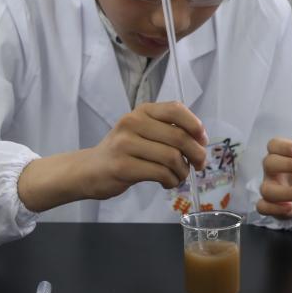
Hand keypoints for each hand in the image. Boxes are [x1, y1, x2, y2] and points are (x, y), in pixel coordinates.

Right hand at [18, 101, 207, 210]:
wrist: (88, 169)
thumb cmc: (122, 151)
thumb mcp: (142, 131)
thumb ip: (167, 130)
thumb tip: (200, 140)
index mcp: (142, 111)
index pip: (176, 109)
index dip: (195, 125)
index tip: (202, 140)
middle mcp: (132, 122)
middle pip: (179, 137)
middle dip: (196, 154)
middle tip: (198, 165)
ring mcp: (125, 144)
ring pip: (171, 158)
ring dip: (182, 172)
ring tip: (178, 177)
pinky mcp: (122, 167)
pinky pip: (160, 173)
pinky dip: (171, 181)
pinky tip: (167, 183)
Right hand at [255, 130, 291, 218]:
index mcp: (278, 154)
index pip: (273, 145)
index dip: (284, 146)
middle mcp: (270, 171)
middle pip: (269, 163)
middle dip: (289, 164)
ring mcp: (268, 188)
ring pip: (267, 189)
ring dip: (287, 192)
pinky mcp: (267, 205)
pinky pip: (263, 207)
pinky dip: (274, 208)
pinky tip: (289, 207)